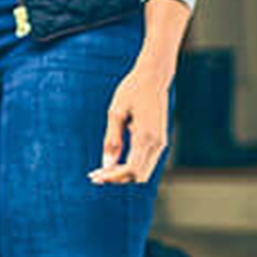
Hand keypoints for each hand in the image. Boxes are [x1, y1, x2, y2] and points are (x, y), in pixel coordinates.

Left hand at [91, 60, 171, 184]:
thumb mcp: (116, 112)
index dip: (113, 176)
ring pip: (144, 171)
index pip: (130, 168)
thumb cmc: (132, 90)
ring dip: (124, 174)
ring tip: (101, 170)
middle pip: (138, 175)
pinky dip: (132, 166)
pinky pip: (146, 161)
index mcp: (146, 136)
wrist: (153, 77)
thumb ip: (111, 139)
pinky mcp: (160, 140)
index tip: (96, 177)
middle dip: (117, 179)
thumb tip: (106, 163)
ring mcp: (161, 142)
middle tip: (95, 176)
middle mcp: (157, 143)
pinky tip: (115, 161)